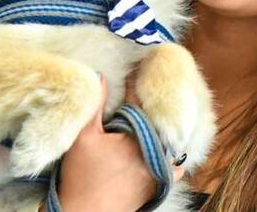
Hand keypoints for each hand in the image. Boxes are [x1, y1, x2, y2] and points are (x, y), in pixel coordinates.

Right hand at [51, 74, 184, 211]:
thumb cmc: (82, 177)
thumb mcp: (84, 137)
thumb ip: (94, 106)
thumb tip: (100, 76)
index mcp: (140, 135)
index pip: (138, 103)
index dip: (133, 87)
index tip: (132, 73)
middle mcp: (157, 150)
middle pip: (155, 122)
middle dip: (148, 109)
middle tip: (142, 94)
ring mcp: (162, 169)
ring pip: (167, 141)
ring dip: (162, 131)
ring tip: (154, 119)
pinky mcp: (161, 183)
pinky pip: (174, 165)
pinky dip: (169, 155)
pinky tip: (162, 148)